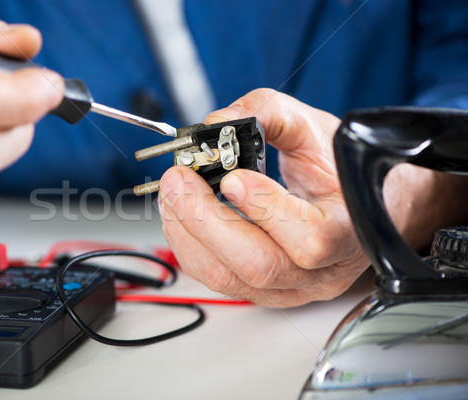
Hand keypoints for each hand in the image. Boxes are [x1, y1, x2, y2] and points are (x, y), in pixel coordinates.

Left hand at [159, 89, 369, 307]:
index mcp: (349, 230)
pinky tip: (179, 214)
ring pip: (229, 279)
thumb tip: (216, 122)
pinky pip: (216, 277)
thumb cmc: (337, 168)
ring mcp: (290, 287)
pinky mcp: (262, 290)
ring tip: (171, 194)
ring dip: (188, 234)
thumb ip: (268, 113)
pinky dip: (189, 245)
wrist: (355, 202)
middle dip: (206, 221)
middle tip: (178, 181)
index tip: (231, 176)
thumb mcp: (312, 127)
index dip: (266, 209)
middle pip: (259, 266)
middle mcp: (322, 271)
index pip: (311, 239)